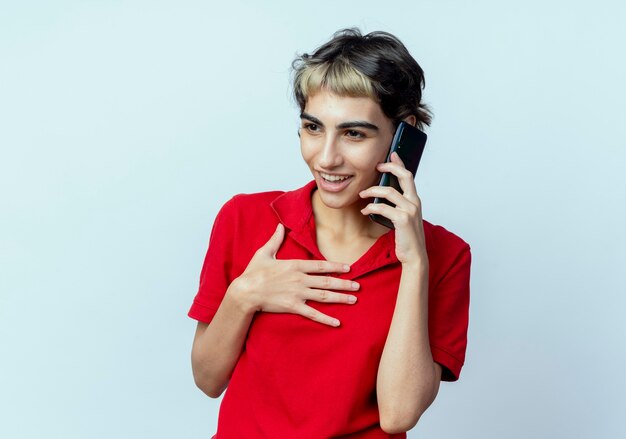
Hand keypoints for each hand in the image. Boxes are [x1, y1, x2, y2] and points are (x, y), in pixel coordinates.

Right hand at [231, 223, 359, 326]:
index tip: (348, 268)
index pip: (320, 265)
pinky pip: (313, 314)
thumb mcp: (264, 253)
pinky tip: (337, 322)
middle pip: (327, 281)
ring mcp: (298, 293)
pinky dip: (326, 318)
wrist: (245, 292)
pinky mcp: (293, 306)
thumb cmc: (253, 272)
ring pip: (324, 296)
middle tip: (358, 286)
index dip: (336, 266)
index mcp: (294, 265)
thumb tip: (279, 226)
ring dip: (340, 297)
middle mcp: (299, 279)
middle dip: (344, 283)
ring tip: (354, 299)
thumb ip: (275, 240)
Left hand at [359, 152, 427, 265]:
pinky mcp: (402, 219)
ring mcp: (410, 210)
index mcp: (415, 200)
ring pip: (388, 191)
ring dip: (372, 190)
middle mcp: (415, 202)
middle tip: (376, 166)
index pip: (409, 176)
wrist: (414, 255)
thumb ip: (397, 205)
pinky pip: (383, 207)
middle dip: (390, 168)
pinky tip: (365, 210)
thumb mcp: (404, 218)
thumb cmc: (407, 237)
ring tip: (362, 193)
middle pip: (404, 176)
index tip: (392, 154)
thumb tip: (382, 195)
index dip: (400, 163)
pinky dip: (371, 207)